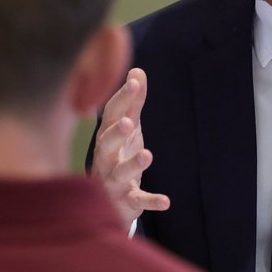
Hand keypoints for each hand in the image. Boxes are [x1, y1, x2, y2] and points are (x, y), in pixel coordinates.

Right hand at [92, 68, 170, 227]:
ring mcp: (114, 181)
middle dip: (116, 134)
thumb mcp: (128, 129)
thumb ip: (133, 102)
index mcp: (107, 137)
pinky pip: (137, 201)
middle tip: (129, 123)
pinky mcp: (126, 201)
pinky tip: (166, 201)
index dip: (121, 99)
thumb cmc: (118, 156)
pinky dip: (150, 201)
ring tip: (147, 155)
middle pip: (105, 144)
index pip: (111, 115)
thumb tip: (137, 70)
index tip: (133, 83)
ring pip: (119, 173)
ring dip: (133, 165)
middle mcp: (105, 158)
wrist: (108, 199)